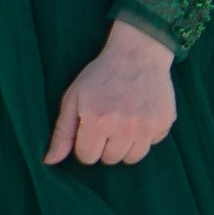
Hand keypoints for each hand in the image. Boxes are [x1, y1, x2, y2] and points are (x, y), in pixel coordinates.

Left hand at [46, 18, 176, 167]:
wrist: (138, 53)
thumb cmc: (101, 75)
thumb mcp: (74, 97)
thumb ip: (62, 132)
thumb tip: (50, 161)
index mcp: (97, 120)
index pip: (87, 157)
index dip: (86, 143)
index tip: (90, 127)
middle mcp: (123, 126)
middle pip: (110, 159)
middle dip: (105, 145)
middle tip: (108, 122)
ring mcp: (146, 126)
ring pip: (131, 158)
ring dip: (125, 146)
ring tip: (123, 123)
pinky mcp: (163, 123)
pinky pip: (150, 145)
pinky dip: (144, 136)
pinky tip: (139, 116)